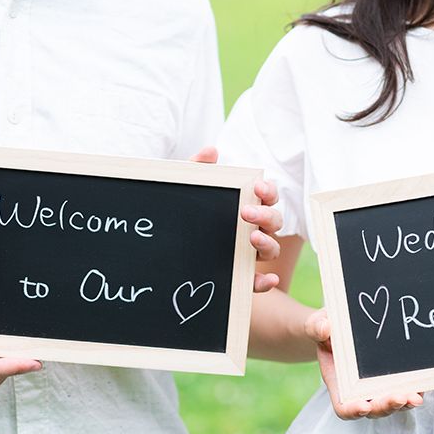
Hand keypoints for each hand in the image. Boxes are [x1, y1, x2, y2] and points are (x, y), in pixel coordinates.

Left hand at [190, 145, 282, 291]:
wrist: (159, 247)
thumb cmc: (182, 212)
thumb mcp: (186, 190)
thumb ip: (197, 170)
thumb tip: (211, 151)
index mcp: (245, 205)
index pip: (267, 195)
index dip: (268, 190)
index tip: (257, 187)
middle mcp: (252, 229)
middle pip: (274, 221)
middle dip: (265, 214)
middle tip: (246, 212)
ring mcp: (248, 254)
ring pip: (271, 249)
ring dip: (267, 243)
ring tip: (252, 238)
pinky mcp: (238, 277)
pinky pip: (258, 282)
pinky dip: (266, 282)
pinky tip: (268, 280)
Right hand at [305, 309, 423, 420]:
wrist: (342, 325)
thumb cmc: (327, 328)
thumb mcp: (317, 323)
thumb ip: (316, 327)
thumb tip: (325, 328)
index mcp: (338, 383)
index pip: (344, 407)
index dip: (353, 411)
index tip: (363, 406)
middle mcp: (359, 390)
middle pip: (373, 409)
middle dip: (386, 406)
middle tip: (400, 398)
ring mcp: (377, 386)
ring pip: (392, 404)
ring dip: (404, 403)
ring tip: (416, 397)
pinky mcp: (393, 378)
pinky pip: (405, 389)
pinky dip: (415, 389)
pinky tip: (425, 384)